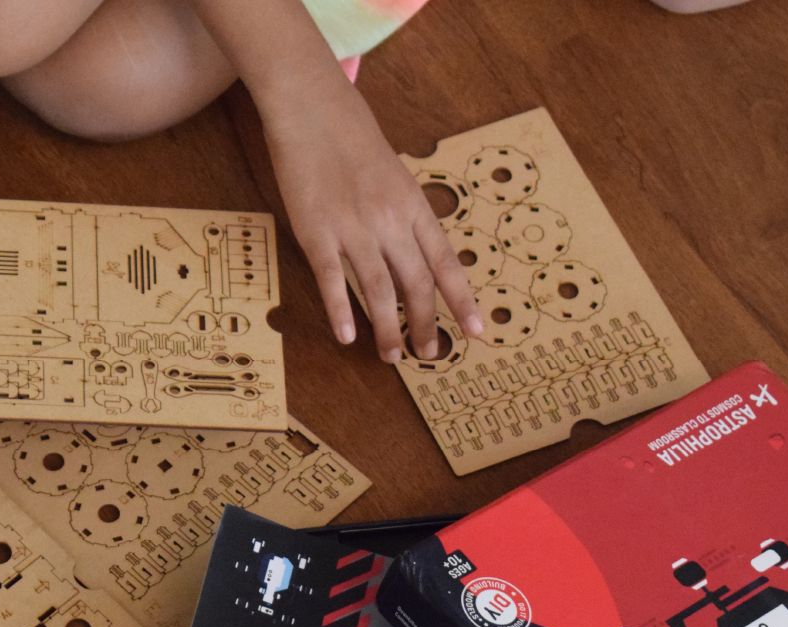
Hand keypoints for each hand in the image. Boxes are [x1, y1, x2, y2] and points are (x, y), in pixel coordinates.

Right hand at [264, 82, 483, 362]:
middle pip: (417, 285)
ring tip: (392, 357)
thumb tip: (419, 253)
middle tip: (431, 354)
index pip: (446, 263)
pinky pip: (333, 282)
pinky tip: (347, 338)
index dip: (462, 300)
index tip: (475, 331)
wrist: (312, 108)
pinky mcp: (317, 234)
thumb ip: (407, 215)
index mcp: (413, 207)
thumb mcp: (396, 175)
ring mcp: (354, 229)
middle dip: (426, 325)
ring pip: (380, 291)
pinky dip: (341, 313)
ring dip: (388, 330)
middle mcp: (390, 221)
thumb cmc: (353, 139)